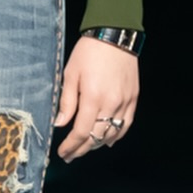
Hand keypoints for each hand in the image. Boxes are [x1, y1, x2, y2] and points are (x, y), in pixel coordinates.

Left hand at [55, 36, 138, 161]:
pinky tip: (107, 140)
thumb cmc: (88, 52)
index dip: (71, 146)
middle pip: (97, 137)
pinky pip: (126, 125)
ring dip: (97, 144)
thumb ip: (67, 101)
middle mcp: (111, 104)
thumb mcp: (70, 73)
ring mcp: (125, 103)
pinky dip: (116, 136)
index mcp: (93, 98)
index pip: (81, 132)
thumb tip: (60, 124)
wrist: (114, 36)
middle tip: (70, 156)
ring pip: (112, 134)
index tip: (62, 153)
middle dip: (82, 150)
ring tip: (85, 148)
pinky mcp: (133, 99)